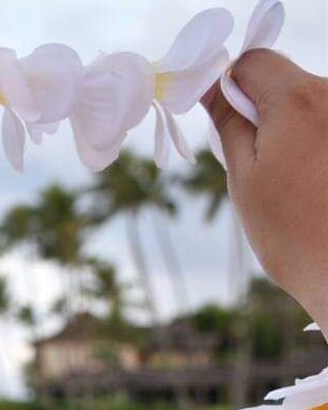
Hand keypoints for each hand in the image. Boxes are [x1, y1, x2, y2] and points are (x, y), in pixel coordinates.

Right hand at [204, 49, 327, 325]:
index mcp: (299, 101)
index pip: (255, 60)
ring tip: (290, 178)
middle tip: (254, 158)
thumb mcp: (243, 175)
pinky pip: (326, 125)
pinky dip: (314, 142)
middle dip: (261, 108)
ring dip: (289, 127)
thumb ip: (227, 123)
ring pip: (309, 103)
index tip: (219, 114)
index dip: (230, 83)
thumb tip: (210, 89)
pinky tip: (313, 182)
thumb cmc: (291, 232)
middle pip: (285, 79)